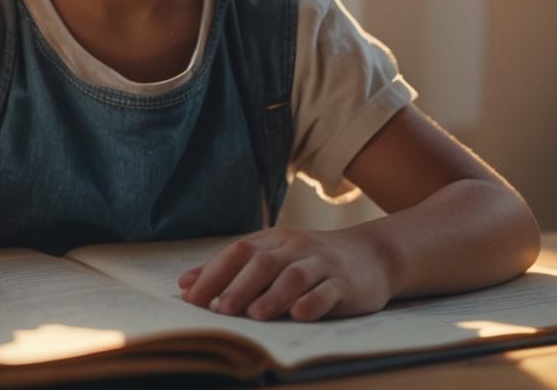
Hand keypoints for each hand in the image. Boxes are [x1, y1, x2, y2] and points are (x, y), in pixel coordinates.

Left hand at [177, 227, 392, 321]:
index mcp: (273, 241)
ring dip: (274, 295)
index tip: (191, 298)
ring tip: (256, 315)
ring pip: (295, 276)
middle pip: (263, 263)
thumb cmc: (311, 261)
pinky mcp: (345, 283)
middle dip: (239, 286)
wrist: (371, 254)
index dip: (214, 273)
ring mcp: (321, 264)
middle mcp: (295, 248)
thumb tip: (185, 284)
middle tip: (221, 310)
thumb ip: (231, 270)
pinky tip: (300, 315)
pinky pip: (328, 291)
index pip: (237, 252)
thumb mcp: (273, 257)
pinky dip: (314, 303)